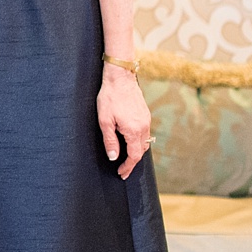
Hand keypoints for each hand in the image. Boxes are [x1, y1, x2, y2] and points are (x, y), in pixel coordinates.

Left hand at [98, 64, 151, 179]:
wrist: (120, 78)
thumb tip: (113, 157)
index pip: (134, 156)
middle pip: (141, 151)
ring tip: (126, 158)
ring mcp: (146, 120)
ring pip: (145, 143)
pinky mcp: (146, 115)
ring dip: (136, 152)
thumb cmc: (110, 98)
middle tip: (123, 169)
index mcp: (134, 131)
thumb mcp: (105, 120)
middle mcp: (143, 127)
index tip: (121, 173)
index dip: (128, 167)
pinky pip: (145, 134)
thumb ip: (110, 140)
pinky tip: (130, 141)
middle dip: (132, 162)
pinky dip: (139, 142)